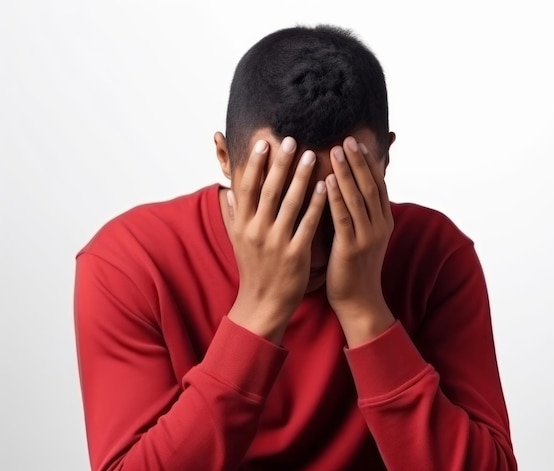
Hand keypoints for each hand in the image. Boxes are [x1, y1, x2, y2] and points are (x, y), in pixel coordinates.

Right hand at [226, 137, 326, 342]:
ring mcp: (276, 242)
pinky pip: (307, 224)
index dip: (254, 163)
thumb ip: (233, 214)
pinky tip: (324, 187)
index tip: (264, 142)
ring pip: (289, 203)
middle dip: (280, 164)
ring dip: (301, 178)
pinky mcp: (295, 254)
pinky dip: (316, 204)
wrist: (263, 303)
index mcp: (242, 225)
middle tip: (291, 140)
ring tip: (312, 155)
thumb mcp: (238, 241)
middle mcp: (256, 230)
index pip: (246, 187)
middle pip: (268, 190)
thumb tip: (228, 190)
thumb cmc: (253, 268)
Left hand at [325, 137, 394, 344]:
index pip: (377, 185)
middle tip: (346, 138)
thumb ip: (358, 214)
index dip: (368, 163)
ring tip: (337, 150)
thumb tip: (346, 190)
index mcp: (383, 222)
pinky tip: (327, 180)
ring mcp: (367, 237)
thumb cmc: (354, 268)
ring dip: (347, 172)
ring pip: (357, 197)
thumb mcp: (362, 237)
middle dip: (358, 161)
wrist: (358, 302)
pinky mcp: (351, 248)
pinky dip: (335, 196)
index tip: (358, 142)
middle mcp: (379, 226)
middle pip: (369, 186)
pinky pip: (343, 217)